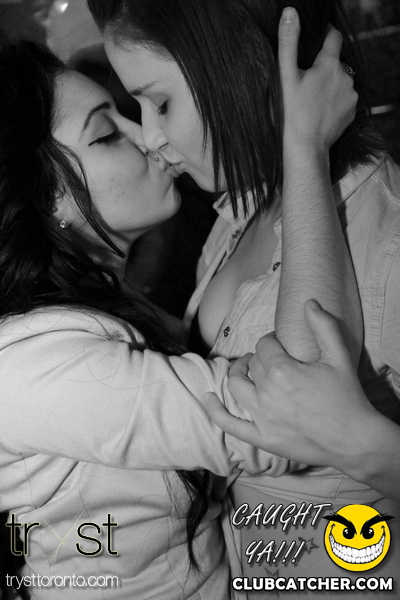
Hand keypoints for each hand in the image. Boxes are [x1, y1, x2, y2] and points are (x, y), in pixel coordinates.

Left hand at [204, 300, 374, 469]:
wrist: (355, 440)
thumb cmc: (348, 397)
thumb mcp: (339, 357)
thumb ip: (323, 326)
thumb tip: (309, 302)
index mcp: (282, 370)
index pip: (265, 345)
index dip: (272, 341)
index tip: (281, 345)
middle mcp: (266, 393)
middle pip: (252, 364)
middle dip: (260, 357)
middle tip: (271, 358)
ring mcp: (262, 417)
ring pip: (236, 385)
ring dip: (237, 373)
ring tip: (246, 368)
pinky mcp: (262, 438)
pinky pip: (229, 424)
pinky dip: (214, 410)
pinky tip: (207, 397)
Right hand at [279, 7, 357, 151]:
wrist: (306, 147)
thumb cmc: (292, 113)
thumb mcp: (286, 76)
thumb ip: (288, 42)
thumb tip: (290, 12)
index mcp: (329, 65)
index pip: (333, 37)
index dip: (325, 34)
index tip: (316, 38)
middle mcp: (345, 77)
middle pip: (335, 62)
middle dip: (323, 66)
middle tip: (305, 80)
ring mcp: (351, 95)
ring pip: (340, 81)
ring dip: (329, 83)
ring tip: (312, 98)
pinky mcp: (352, 111)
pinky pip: (344, 98)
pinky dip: (334, 100)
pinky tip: (320, 109)